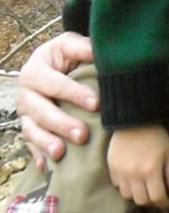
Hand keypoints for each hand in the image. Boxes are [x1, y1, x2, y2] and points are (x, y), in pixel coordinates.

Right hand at [16, 32, 97, 169]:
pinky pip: (30, 144)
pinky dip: (38, 155)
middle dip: (61, 124)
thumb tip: (99, 51)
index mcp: (35, 71)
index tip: (96, 104)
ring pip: (32, 130)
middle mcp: (25, 93)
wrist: (49, 65)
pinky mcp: (27, 128)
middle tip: (83, 135)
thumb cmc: (65, 55)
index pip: (54, 84)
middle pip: (41, 111)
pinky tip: (47, 167)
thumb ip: (82, 47)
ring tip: (61, 153)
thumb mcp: (69, 45)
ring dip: (46, 143)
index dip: (75, 94)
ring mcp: (24, 113)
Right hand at [107, 125, 168, 208]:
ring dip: (137, 195)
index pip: (157, 197)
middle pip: (141, 200)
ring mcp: (121, 172)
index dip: (164, 204)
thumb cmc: (156, 136)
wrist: (134, 120)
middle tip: (157, 196)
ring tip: (144, 187)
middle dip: (151, 201)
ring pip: (128, 196)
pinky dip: (126, 186)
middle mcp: (134, 175)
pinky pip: (117, 185)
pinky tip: (132, 179)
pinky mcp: (111, 167)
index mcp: (151, 171)